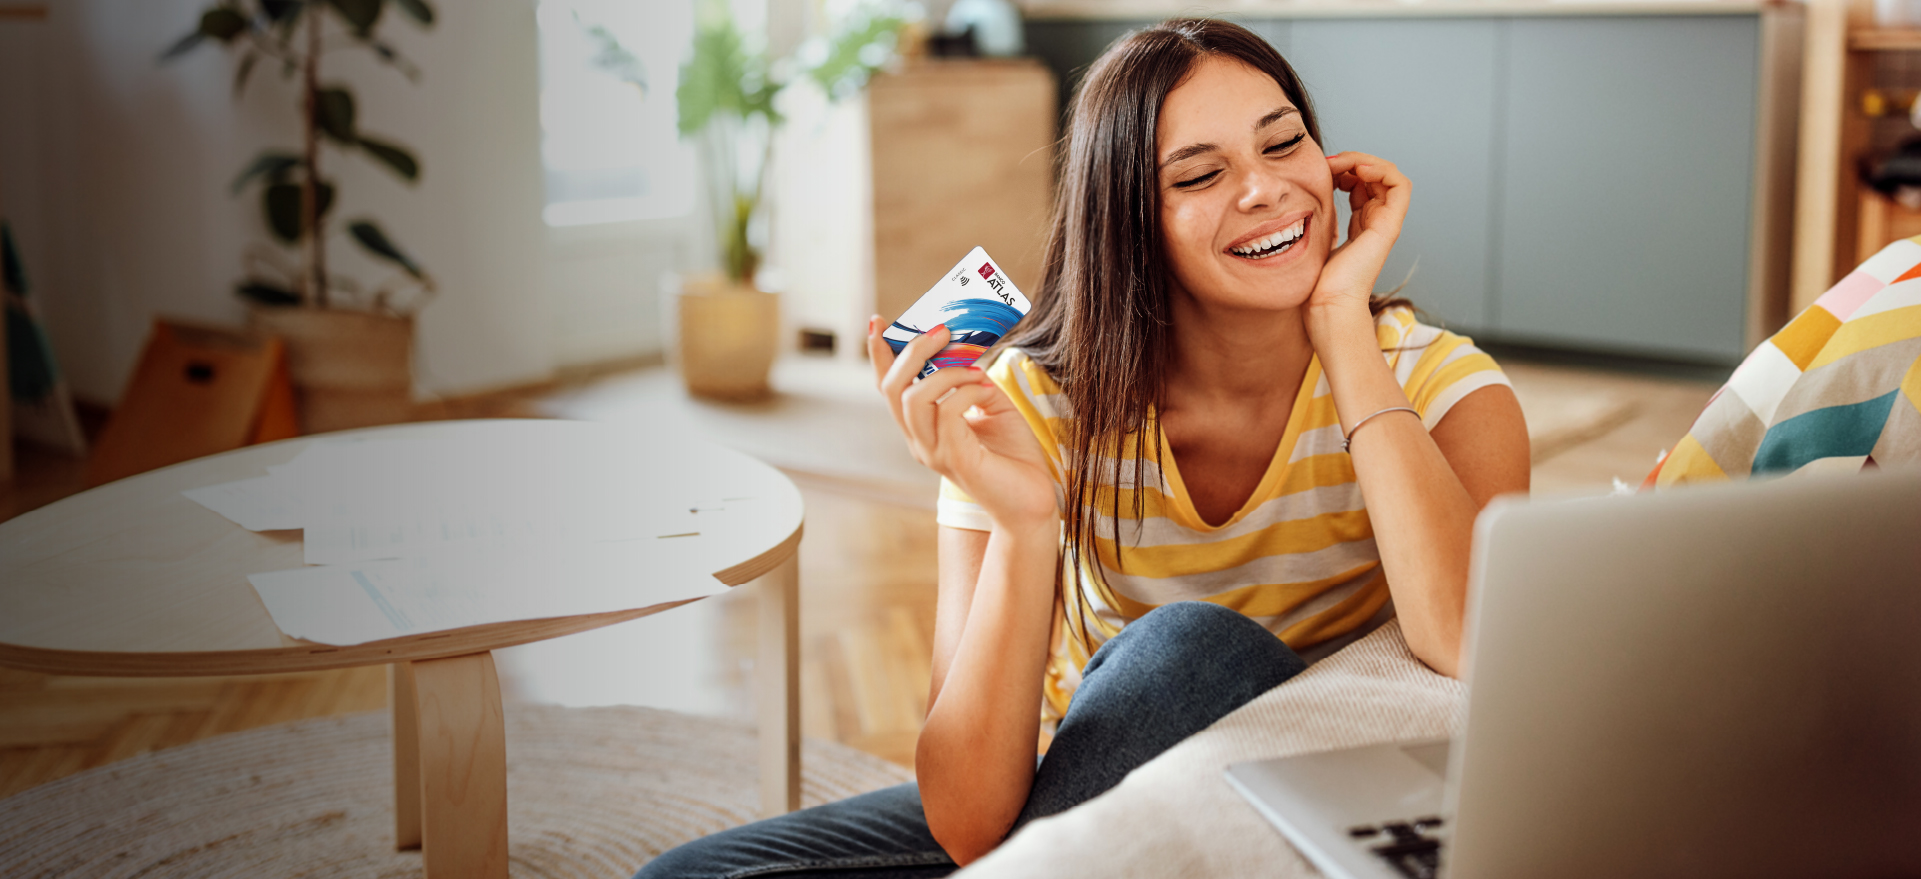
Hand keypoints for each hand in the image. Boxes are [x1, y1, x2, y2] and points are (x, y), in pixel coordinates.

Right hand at [867, 318, 1057, 525]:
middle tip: (942, 331)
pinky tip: (987, 390)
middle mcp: (919, 441)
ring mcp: (933, 452)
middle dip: (913, 351)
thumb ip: (973, 380)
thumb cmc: (1013, 456)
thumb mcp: (991, 405)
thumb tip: (967, 351)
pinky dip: (967, 390)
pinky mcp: (954, 459)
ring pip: (913, 398)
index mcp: (922, 428)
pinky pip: (948, 412)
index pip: (889, 387)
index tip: (878, 321)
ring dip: (945, 371)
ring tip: (974, 367)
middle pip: (893, 388)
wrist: (1032, 500)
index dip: (879, 354)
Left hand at [1311, 152, 1410, 318]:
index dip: (1343, 169)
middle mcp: (1375, 223)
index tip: (1320, 169)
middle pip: (1374, 177)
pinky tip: (1357, 171)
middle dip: (1352, 162)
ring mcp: (1385, 224)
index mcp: (1360, 226)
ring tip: (1342, 164)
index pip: (1359, 185)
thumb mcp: (1314, 238)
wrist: (1327, 305)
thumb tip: (1303, 195)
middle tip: (1328, 163)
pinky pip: (1400, 186)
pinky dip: (1382, 170)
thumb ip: (1318, 217)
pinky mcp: (1389, 226)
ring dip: (1365, 162)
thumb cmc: (1315, 282)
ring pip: (1389, 176)